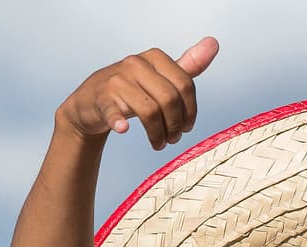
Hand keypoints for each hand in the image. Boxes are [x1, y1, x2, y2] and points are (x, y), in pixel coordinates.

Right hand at [54, 37, 219, 149]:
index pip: (185, 85)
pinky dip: (119, 121)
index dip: (191, 111)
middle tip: (173, 139)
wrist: (92, 100)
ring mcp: (116, 80)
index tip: (187, 126)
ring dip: (158, 134)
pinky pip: (113, 110)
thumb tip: (213, 44)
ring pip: (149, 111)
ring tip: (159, 143)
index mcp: (155, 57)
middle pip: (170, 99)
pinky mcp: (102, 97)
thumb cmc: (133, 89)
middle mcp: (135, 64)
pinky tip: (124, 129)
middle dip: (176, 125)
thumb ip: (188, 65)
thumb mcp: (161, 76)